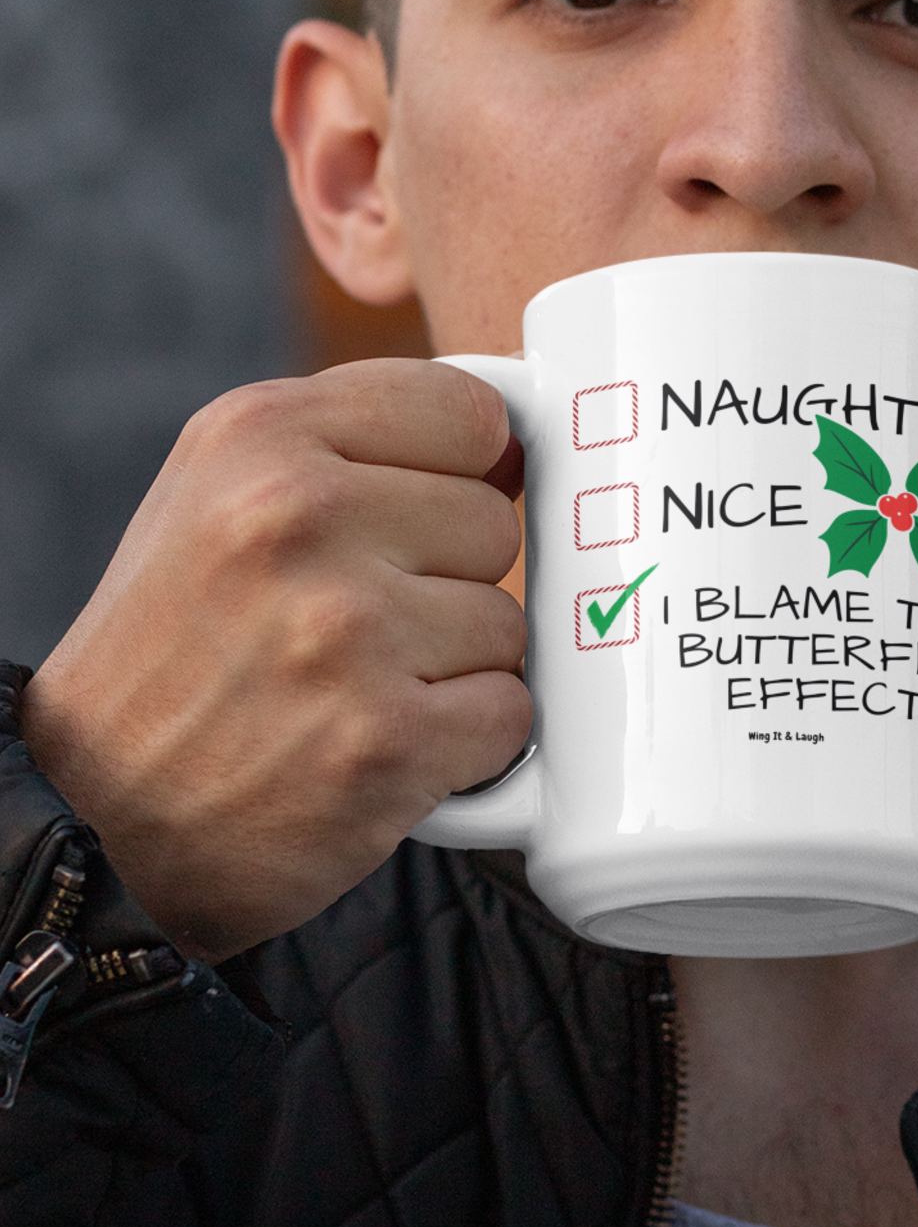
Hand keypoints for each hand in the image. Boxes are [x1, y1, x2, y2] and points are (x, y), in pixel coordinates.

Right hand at [20, 360, 528, 961]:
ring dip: (452, 667)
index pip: (470, 413)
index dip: (458, 473)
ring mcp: (346, 630)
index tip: (410, 518)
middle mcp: (297, 516)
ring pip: (505, 621)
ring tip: (354, 686)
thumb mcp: (223, 490)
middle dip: (444, 578)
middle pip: (492, 520)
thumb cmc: (175, 646)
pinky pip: (510, 712)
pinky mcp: (386, 741)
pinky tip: (380, 743)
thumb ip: (357, 445)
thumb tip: (513, 445)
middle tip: (352, 624)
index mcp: (259, 434)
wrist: (95, 814)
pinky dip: (465, 743)